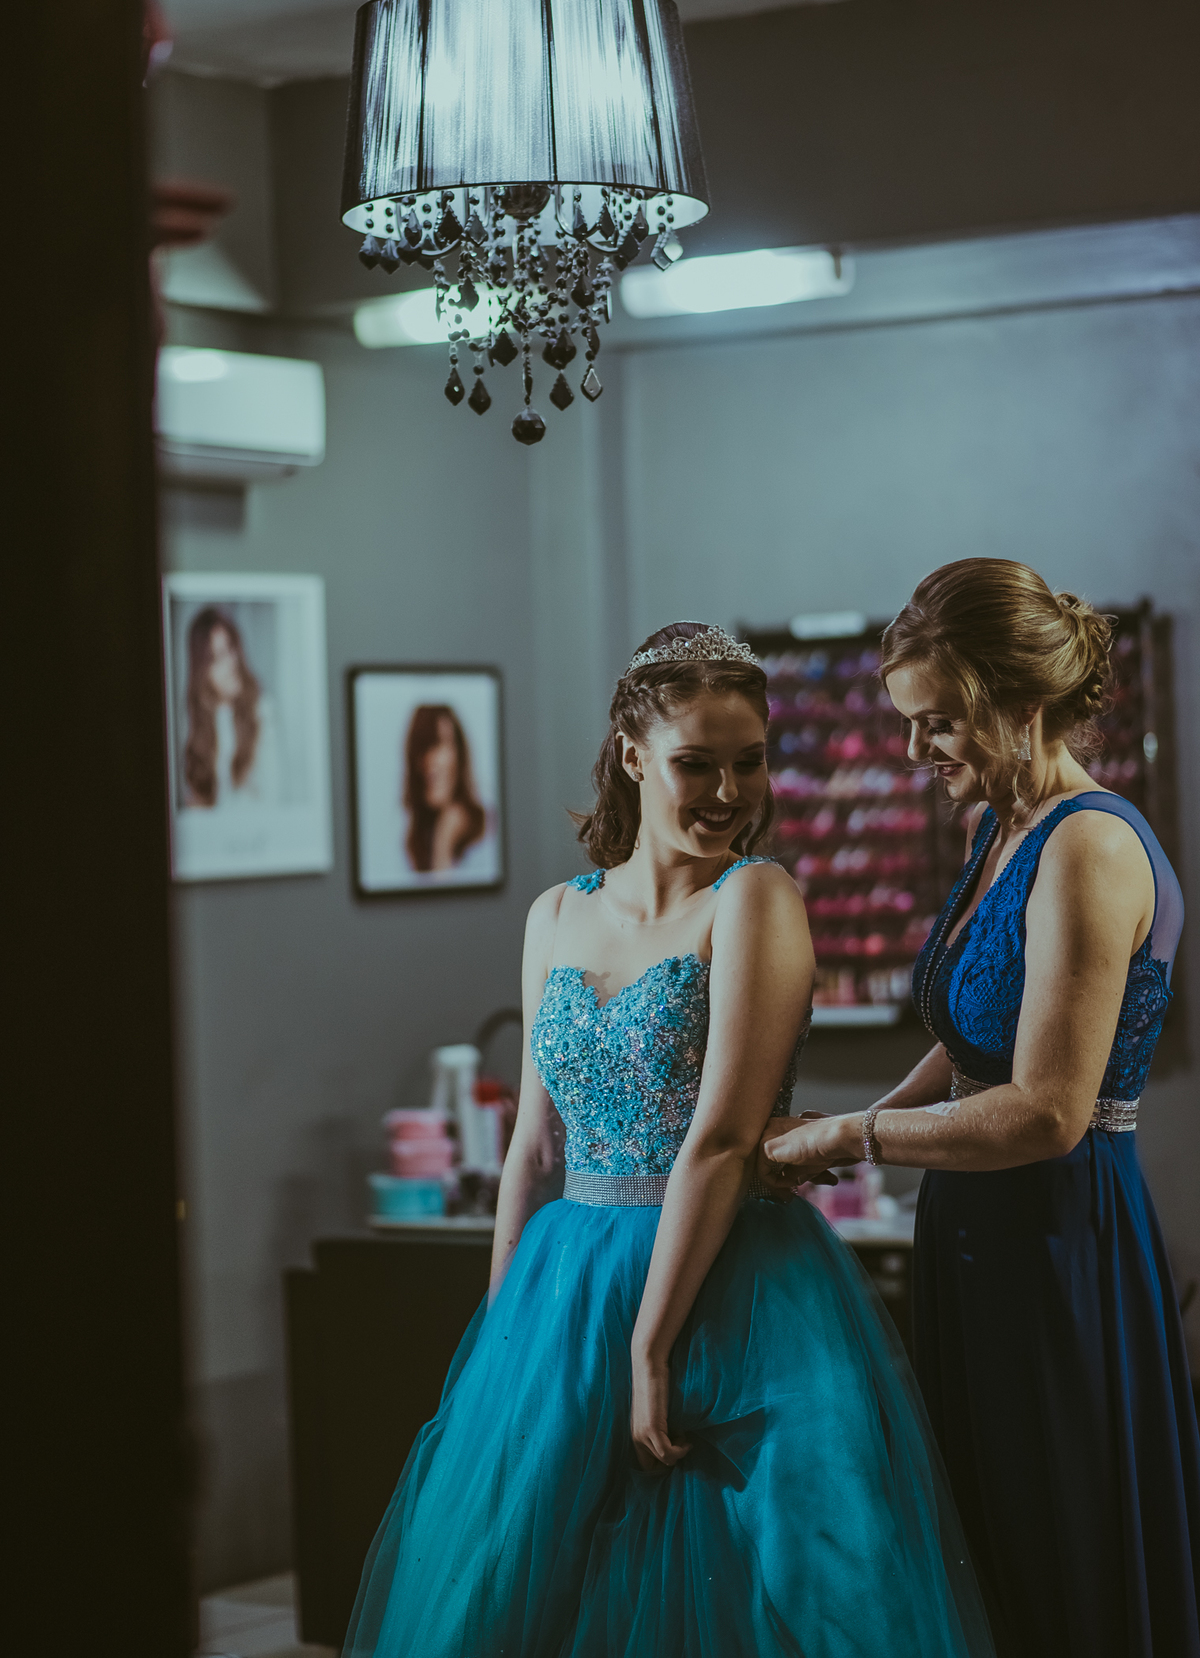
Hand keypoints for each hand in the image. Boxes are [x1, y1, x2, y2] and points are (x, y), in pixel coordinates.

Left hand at [630, 1350, 689, 1473]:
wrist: (649, 1366)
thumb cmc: (657, 1385)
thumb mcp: (658, 1413)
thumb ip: (662, 1428)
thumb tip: (678, 1444)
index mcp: (636, 1435)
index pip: (646, 1466)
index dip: (664, 1464)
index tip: (678, 1453)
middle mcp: (636, 1438)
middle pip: (655, 1467)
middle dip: (672, 1460)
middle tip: (682, 1443)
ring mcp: (642, 1434)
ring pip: (664, 1461)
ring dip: (679, 1453)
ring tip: (684, 1437)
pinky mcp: (651, 1429)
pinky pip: (667, 1453)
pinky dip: (680, 1450)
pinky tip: (686, 1438)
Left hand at [759, 1113, 859, 1189]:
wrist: (834, 1138)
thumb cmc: (827, 1147)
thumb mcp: (807, 1162)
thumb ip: (795, 1170)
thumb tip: (791, 1181)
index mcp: (782, 1127)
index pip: (774, 1154)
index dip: (781, 1174)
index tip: (792, 1188)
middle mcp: (771, 1127)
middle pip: (765, 1161)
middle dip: (776, 1181)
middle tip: (788, 1196)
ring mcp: (766, 1134)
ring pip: (762, 1167)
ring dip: (775, 1185)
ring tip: (789, 1195)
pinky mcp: (765, 1146)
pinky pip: (763, 1172)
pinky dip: (775, 1184)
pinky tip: (790, 1184)